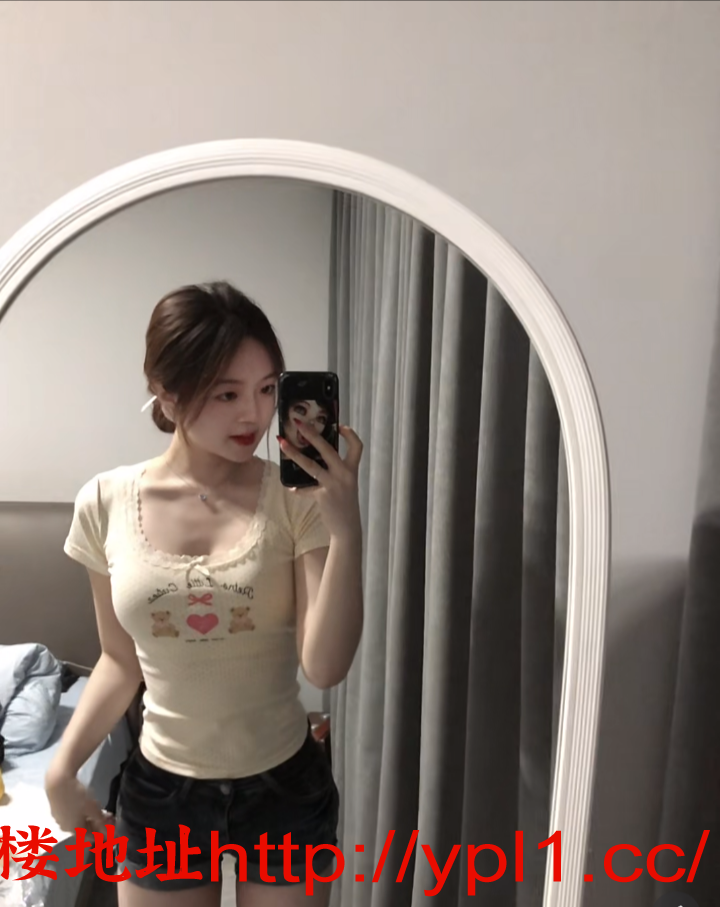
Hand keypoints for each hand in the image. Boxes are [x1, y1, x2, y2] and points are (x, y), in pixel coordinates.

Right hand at [45, 767, 111, 837]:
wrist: (58, 782)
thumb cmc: (77, 797)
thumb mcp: (93, 809)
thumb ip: (101, 821)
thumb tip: (109, 833)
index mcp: (74, 830)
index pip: (89, 836)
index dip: (101, 832)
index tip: (111, 826)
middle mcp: (64, 827)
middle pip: (83, 828)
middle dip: (96, 823)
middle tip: (106, 815)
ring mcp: (58, 818)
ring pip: (77, 820)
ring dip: (88, 817)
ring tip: (97, 808)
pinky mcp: (55, 808)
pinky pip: (71, 814)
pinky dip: (80, 812)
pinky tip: (85, 804)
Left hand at [279, 422, 362, 539]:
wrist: (347, 527)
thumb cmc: (345, 502)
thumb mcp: (346, 483)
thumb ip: (336, 470)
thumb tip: (316, 455)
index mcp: (352, 469)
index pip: (357, 446)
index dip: (349, 434)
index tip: (340, 426)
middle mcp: (344, 474)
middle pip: (327, 449)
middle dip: (312, 434)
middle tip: (298, 422)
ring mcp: (333, 484)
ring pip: (310, 465)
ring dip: (294, 453)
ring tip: (282, 443)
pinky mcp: (322, 496)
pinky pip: (305, 489)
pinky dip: (297, 489)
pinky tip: (290, 488)